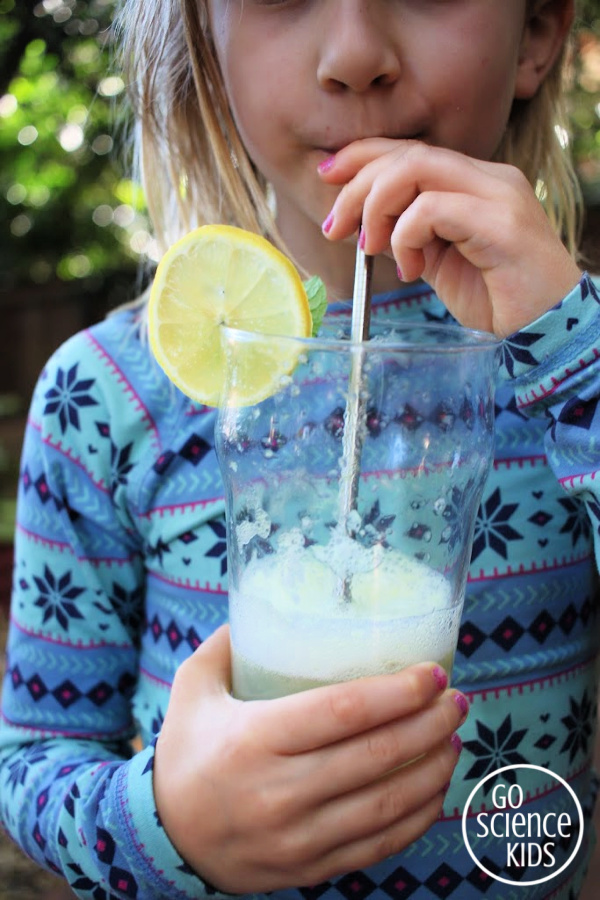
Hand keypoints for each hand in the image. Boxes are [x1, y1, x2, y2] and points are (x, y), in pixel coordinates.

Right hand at [153, 625, 466, 892]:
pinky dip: (415, 818)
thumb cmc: (185, 754)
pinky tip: (434, 790)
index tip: (433, 673)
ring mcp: (297, 837)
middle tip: (456, 699)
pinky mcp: (308, 868)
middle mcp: (279, 792)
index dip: (398, 691)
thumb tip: (260, 602)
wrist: (164, 839)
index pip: (344, 711)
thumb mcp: (191, 690)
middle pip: (376, 755)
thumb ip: (224, 645)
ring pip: (385, 803)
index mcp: (254, 739)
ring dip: (432, 769)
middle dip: (429, 724)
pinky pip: (377, 846)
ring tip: (455, 739)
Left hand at [319, 139, 581, 337]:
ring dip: (376, 208)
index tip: (326, 176)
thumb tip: (363, 223)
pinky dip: (405, 236)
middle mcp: (489, 178)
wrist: (546, 329)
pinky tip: (411, 269)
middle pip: (406, 153)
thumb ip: (408, 235)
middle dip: (356, 187)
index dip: (363, 155)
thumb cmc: (497, 298)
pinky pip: (431, 208)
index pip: (410, 149)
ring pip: (415, 169)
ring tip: (371, 248)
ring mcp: (498, 194)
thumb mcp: (438, 262)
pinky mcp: (500, 221)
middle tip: (335, 227)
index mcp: (474, 182)